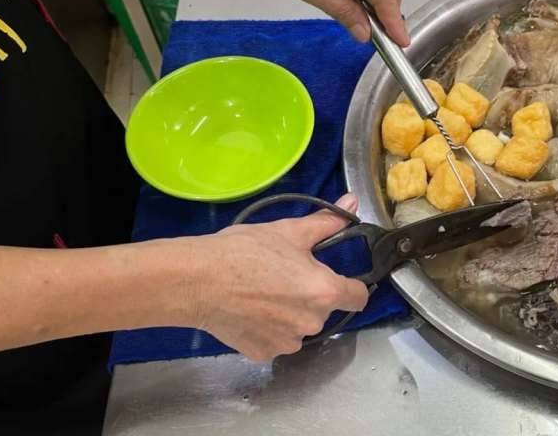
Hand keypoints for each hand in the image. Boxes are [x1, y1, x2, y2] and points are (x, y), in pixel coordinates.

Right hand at [190, 194, 368, 361]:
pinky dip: (267, 328)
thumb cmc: (246, 251)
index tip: (336, 278)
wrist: (198, 280)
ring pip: (299, 326)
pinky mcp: (263, 354)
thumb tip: (352, 204)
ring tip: (261, 292)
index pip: (359, 297)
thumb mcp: (289, 231)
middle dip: (309, 295)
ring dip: (289, 313)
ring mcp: (287, 343)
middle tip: (283, 276)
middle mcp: (312, 323)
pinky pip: (275, 340)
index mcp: (324, 292)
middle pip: (324, 309)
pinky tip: (249, 310)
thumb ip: (327, 222)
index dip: (351, 285)